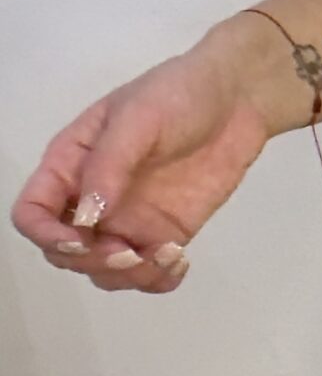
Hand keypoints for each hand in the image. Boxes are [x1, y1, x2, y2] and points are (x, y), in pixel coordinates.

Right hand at [9, 15, 281, 293]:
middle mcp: (92, 199)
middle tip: (131, 253)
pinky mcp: (165, 233)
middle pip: (65, 252)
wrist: (235, 100)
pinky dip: (159, 280)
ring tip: (167, 253)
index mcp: (71, 165)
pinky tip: (180, 260)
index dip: (45, 234)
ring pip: (105, 271)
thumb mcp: (137, 119)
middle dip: (91, 261)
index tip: (80, 239)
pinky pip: (150, 274)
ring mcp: (129, 220)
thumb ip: (109, 166)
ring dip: (129, 277)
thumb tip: (85, 216)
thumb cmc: (178, 95)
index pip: (33, 212)